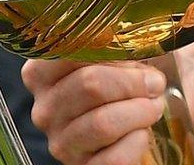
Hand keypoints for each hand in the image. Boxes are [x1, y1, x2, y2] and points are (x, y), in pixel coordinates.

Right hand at [21, 58, 166, 164]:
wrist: (117, 136)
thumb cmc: (112, 92)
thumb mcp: (107, 63)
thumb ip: (113, 48)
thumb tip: (137, 41)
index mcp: (39, 74)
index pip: (72, 51)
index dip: (112, 52)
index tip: (134, 55)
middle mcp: (43, 109)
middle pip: (90, 84)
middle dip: (132, 82)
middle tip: (154, 82)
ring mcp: (60, 143)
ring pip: (103, 123)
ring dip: (139, 111)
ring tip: (154, 105)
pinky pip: (114, 158)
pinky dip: (136, 142)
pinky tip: (141, 133)